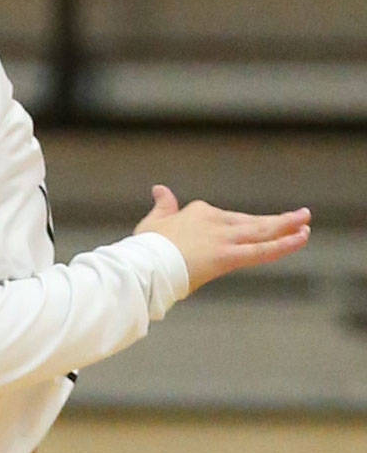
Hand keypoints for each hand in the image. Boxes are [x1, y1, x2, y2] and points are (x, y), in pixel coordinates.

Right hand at [132, 185, 310, 294]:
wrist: (146, 264)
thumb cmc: (147, 246)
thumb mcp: (154, 221)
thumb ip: (163, 205)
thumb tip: (159, 188)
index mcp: (200, 213)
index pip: (229, 219)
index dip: (242, 228)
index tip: (249, 233)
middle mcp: (216, 221)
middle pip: (253, 222)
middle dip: (278, 220)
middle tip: (300, 216)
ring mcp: (224, 239)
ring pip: (262, 232)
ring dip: (287, 226)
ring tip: (305, 222)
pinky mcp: (228, 256)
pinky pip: (262, 251)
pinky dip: (284, 244)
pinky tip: (300, 238)